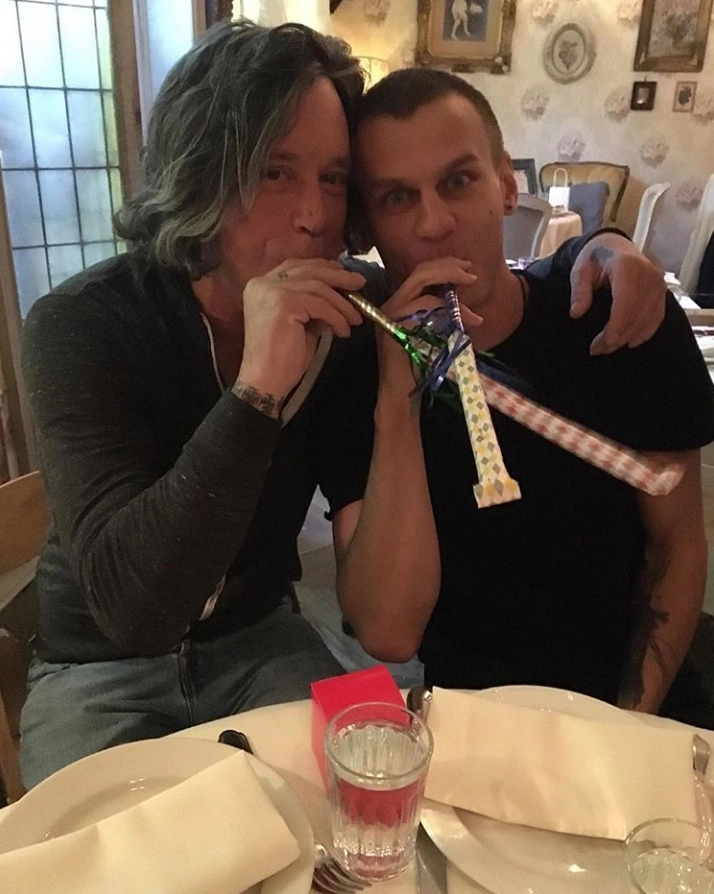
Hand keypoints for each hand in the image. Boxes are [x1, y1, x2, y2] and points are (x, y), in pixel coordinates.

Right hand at [238, 259, 363, 404]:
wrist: (266, 381)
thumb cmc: (281, 358)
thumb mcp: (300, 324)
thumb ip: (313, 306)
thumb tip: (338, 297)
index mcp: (261, 286)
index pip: (296, 266)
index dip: (322, 267)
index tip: (344, 275)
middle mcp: (263, 283)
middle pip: (308, 270)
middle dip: (338, 277)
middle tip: (359, 284)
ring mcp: (271, 291)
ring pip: (318, 287)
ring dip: (342, 304)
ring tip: (355, 319)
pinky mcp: (284, 303)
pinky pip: (320, 305)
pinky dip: (337, 317)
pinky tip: (343, 331)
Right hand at [377, 258, 480, 398]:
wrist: (400, 393)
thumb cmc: (417, 367)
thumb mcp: (431, 334)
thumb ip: (438, 315)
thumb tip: (460, 298)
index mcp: (399, 304)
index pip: (419, 273)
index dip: (444, 266)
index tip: (467, 268)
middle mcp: (392, 305)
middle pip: (419, 272)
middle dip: (449, 267)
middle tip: (472, 275)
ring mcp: (392, 315)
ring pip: (421, 282)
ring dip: (451, 282)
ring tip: (473, 289)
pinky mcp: (397, 326)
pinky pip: (426, 306)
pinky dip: (450, 308)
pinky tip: (469, 319)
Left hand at [569, 233, 665, 354]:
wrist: (614, 245)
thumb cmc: (595, 258)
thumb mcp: (580, 269)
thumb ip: (579, 290)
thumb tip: (576, 313)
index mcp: (627, 266)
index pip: (626, 301)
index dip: (617, 325)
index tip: (604, 343)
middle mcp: (649, 274)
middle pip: (636, 314)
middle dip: (617, 337)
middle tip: (596, 350)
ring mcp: (659, 284)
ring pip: (647, 319)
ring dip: (627, 338)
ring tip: (607, 347)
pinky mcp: (662, 292)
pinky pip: (656, 317)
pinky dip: (644, 333)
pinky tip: (629, 342)